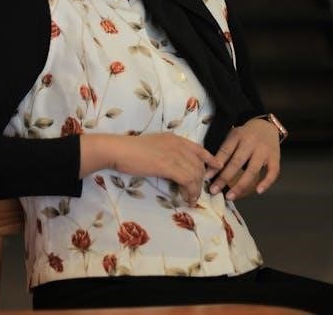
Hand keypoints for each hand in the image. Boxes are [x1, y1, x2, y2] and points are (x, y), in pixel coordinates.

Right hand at [80, 132, 222, 207]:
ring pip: (195, 174)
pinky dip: (190, 192)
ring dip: (196, 190)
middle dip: (201, 180)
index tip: (217, 167)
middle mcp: (178, 144)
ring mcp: (174, 154)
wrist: (120, 150)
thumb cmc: (130, 149)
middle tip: (196, 193)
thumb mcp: (154, 145)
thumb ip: (166, 151)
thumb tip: (173, 165)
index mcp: (174, 138)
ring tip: (191, 200)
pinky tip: (187, 199)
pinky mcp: (169, 165)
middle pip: (199, 164)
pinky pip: (188, 181)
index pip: (198, 148)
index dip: (210, 158)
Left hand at [206, 118, 280, 200]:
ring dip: (240, 185)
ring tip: (230, 196)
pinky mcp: (275, 157)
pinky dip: (266, 182)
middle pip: (237, 162)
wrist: (267, 125)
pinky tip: (258, 191)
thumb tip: (210, 170)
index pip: (225, 151)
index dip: (216, 165)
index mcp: (238, 136)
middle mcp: (251, 142)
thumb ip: (224, 151)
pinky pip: (272, 172)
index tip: (207, 177)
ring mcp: (264, 150)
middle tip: (214, 190)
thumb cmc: (246, 134)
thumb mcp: (233, 136)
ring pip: (252, 170)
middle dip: (224, 178)